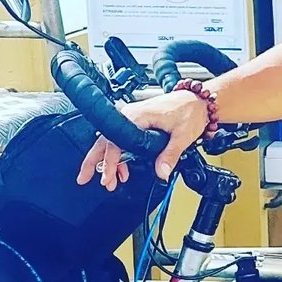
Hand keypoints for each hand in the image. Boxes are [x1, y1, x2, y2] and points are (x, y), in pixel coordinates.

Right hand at [76, 89, 209, 190]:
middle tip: (84, 178)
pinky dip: (118, 154)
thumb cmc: (189, 111)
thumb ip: (169, 156)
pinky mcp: (138, 121)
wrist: (198, 101)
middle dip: (94, 162)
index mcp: (137, 116)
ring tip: (107, 180)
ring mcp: (133, 117)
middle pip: (105, 140)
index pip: (115, 142)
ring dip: (107, 161)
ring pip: (111, 140)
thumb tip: (161, 173)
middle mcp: (131, 115)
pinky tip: (122, 169)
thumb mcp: (182, 136)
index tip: (108, 178)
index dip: (110, 163)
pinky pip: (121, 138)